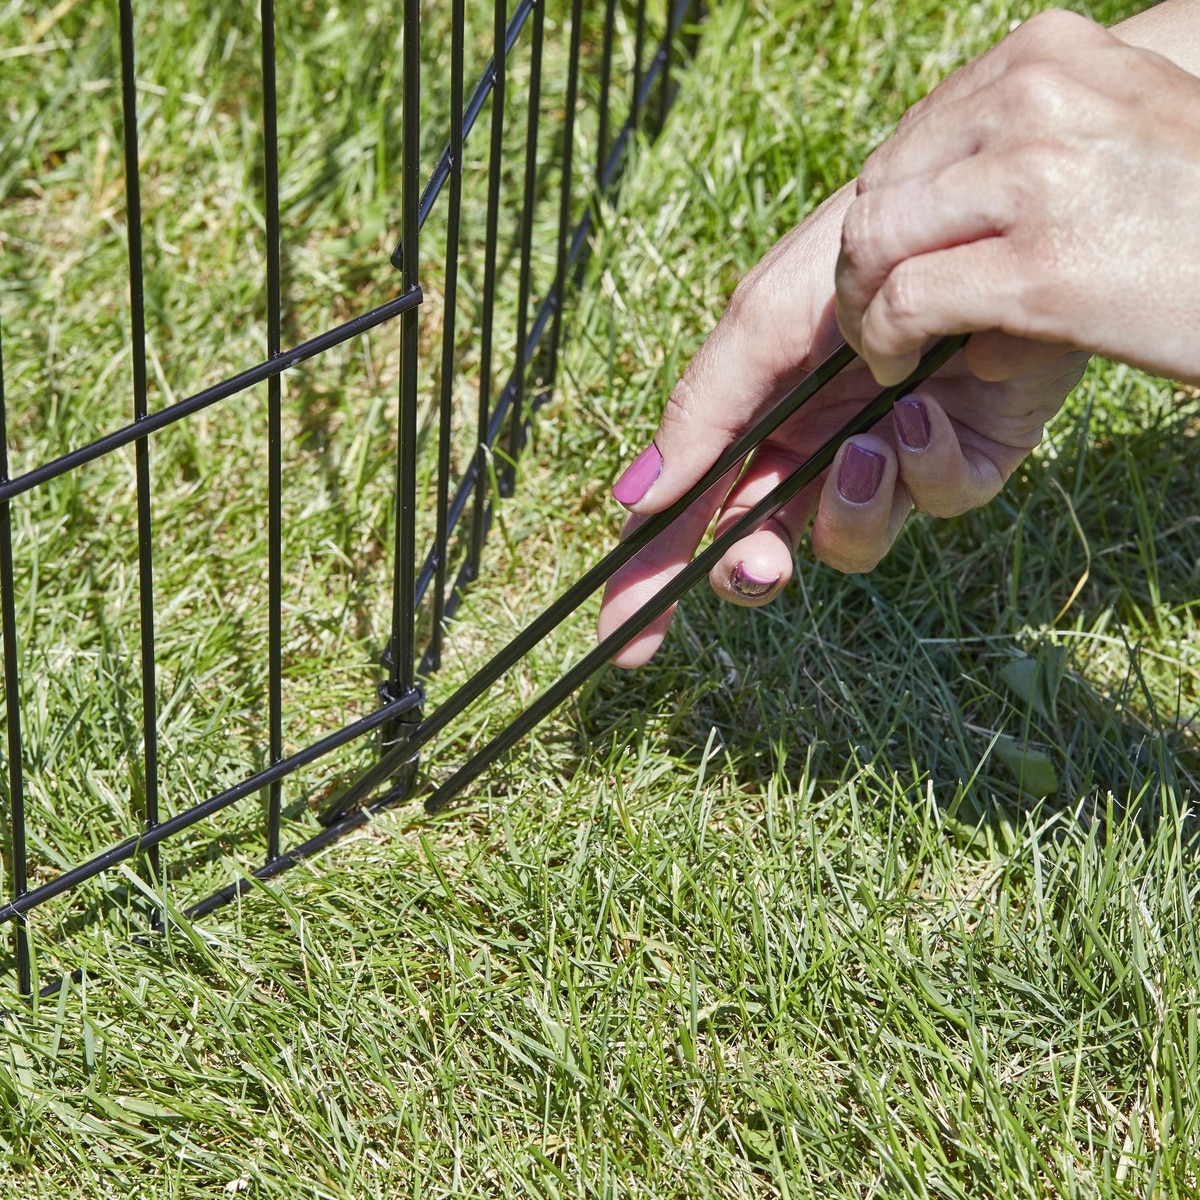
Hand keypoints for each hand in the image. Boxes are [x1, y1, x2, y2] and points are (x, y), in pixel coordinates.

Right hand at [597, 185, 1087, 666]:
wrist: (967, 217)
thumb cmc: (851, 257)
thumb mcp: (759, 327)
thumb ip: (700, 414)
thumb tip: (635, 499)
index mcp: (751, 422)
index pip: (686, 513)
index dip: (649, 575)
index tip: (619, 637)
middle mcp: (812, 450)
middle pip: (759, 546)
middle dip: (753, 568)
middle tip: (758, 565)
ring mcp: (886, 462)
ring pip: (847, 543)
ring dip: (848, 509)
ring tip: (865, 450)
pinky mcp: (962, 459)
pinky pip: (933, 503)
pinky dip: (924, 467)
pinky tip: (927, 410)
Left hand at [837, 9, 1199, 387]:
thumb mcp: (1121, 131)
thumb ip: (1033, 136)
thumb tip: (936, 183)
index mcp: (1050, 57)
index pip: (911, 137)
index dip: (888, 212)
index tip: (897, 264)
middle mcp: (1037, 98)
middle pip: (879, 186)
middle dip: (864, 261)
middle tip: (877, 315)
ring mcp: (1038, 178)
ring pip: (873, 242)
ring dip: (864, 305)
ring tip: (887, 345)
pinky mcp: (1040, 267)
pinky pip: (903, 304)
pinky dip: (884, 344)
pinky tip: (901, 367)